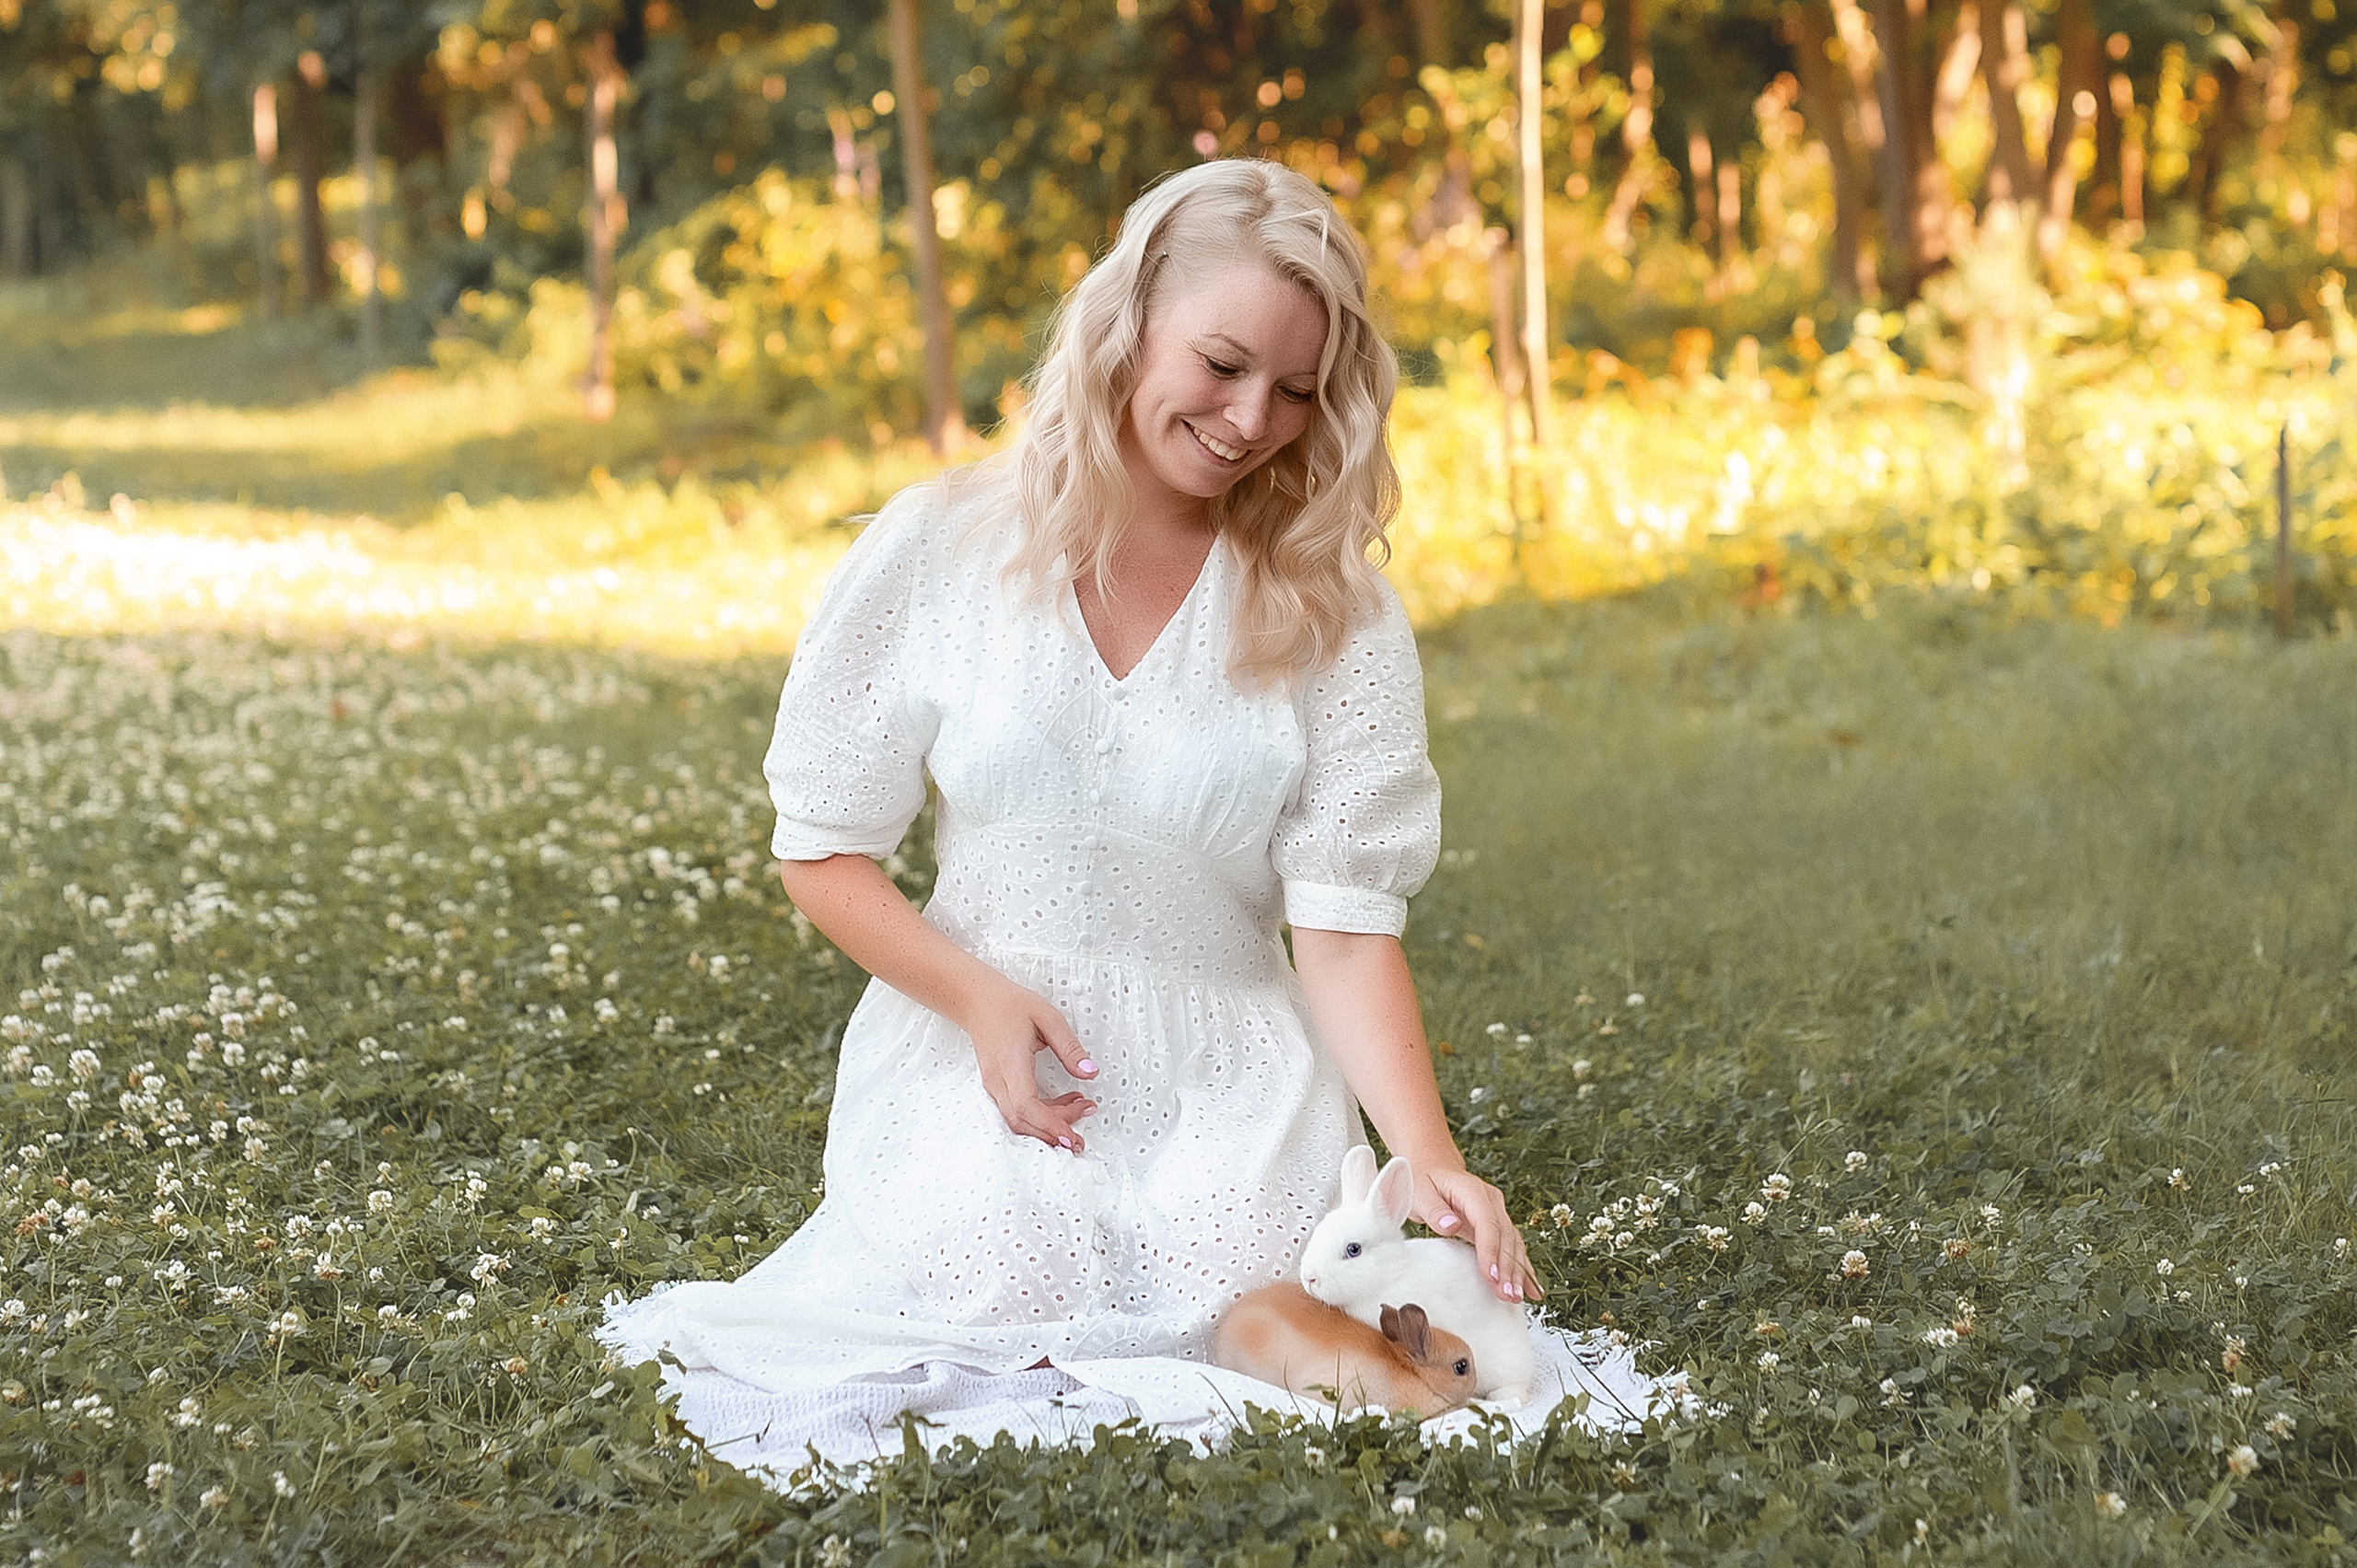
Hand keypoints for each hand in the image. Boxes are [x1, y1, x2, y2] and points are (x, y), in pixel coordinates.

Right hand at [960, 980, 1097, 1153]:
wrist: (979, 1002)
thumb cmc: (1010, 1006)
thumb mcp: (1048, 1017)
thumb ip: (1069, 1047)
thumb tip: (1089, 1072)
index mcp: (1010, 1062)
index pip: (1025, 1106)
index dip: (1049, 1125)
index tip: (1071, 1136)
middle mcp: (998, 1079)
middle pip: (1023, 1121)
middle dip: (1053, 1133)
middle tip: (1081, 1136)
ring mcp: (995, 1085)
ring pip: (1019, 1120)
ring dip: (1050, 1125)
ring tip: (1081, 1110)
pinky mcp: (998, 1087)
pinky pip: (1018, 1111)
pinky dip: (1042, 1115)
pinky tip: (1065, 1104)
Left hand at [1415, 1167, 1541, 1303]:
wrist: (1432, 1166)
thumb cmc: (1423, 1180)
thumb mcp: (1420, 1192)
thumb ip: (1435, 1210)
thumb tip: (1451, 1226)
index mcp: (1473, 1191)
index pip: (1487, 1223)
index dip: (1491, 1250)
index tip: (1493, 1275)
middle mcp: (1491, 1201)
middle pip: (1505, 1236)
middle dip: (1508, 1268)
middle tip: (1507, 1295)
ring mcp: (1497, 1211)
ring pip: (1513, 1244)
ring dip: (1517, 1271)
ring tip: (1516, 1297)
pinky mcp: (1497, 1223)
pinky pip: (1513, 1246)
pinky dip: (1522, 1268)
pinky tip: (1532, 1288)